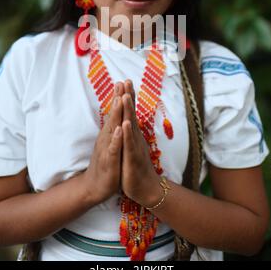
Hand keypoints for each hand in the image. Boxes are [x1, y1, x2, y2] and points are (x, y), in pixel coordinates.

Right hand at [84, 82, 123, 204]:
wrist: (95, 186)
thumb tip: (117, 114)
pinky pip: (113, 148)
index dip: (120, 97)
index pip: (116, 112)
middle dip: (118, 99)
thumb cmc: (107, 163)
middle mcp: (107, 137)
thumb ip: (114, 128)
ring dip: (116, 114)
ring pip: (112, 128)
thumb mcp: (112, 143)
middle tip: (121, 82)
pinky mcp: (109, 161)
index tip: (124, 81)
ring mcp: (107, 148)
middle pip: (114, 115)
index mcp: (110, 133)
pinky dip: (116, 139)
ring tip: (119, 99)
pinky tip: (120, 130)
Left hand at [120, 80, 160, 205]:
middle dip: (129, 96)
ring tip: (125, 96)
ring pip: (131, 125)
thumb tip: (129, 119)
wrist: (146, 189)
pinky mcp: (133, 158)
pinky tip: (125, 124)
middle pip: (131, 113)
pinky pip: (130, 144)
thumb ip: (130, 133)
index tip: (124, 81)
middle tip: (127, 80)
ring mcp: (135, 146)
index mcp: (132, 134)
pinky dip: (127, 134)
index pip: (129, 112)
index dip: (127, 97)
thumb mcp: (131, 147)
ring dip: (129, 110)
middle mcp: (135, 137)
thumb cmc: (137, 167)